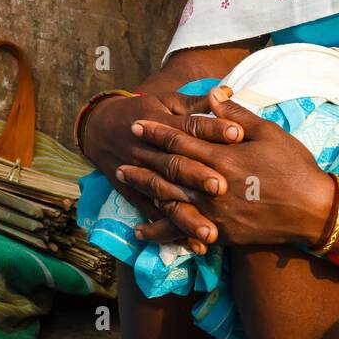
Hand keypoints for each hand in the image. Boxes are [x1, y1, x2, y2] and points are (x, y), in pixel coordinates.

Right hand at [82, 86, 237, 254]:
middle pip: (175, 163)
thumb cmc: (146, 110)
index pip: (190, 126)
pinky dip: (172, 232)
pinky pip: (154, 214)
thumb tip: (225, 92)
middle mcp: (149, 150)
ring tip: (211, 231)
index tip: (238, 134)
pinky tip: (195, 246)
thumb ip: (196, 102)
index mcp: (161, 122)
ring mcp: (140, 174)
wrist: (100, 127)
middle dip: (197, 176)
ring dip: (187, 214)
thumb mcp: (167, 100)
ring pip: (164, 195)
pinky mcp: (134, 194)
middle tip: (221, 187)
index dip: (213, 129)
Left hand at [115, 98, 337, 249]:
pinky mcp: (220, 234)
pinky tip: (142, 231)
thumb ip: (236, 116)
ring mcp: (214, 213)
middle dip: (143, 160)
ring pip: (169, 201)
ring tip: (125, 182)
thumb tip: (211, 97)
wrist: (313, 210)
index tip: (137, 125)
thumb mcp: (269, 133)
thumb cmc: (294, 166)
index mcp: (223, 158)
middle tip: (122, 154)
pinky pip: (182, 233)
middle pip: (168, 171)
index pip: (181, 141)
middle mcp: (211, 187)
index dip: (157, 132)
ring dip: (144, 190)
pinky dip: (160, 232)